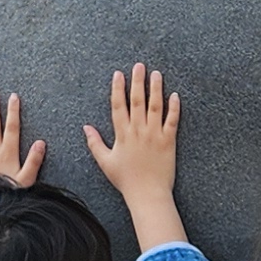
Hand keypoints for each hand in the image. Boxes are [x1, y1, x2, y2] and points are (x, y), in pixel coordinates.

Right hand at [81, 64, 185, 250]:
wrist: (147, 194)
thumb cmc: (125, 180)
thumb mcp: (105, 162)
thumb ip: (95, 143)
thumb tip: (85, 127)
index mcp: (122, 134)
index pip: (118, 106)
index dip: (118, 88)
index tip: (118, 74)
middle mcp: (137, 131)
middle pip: (137, 100)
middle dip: (137, 81)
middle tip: (139, 65)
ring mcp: (154, 135)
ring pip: (155, 106)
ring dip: (156, 88)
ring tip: (156, 74)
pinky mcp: (168, 141)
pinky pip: (172, 120)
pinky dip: (174, 107)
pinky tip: (174, 95)